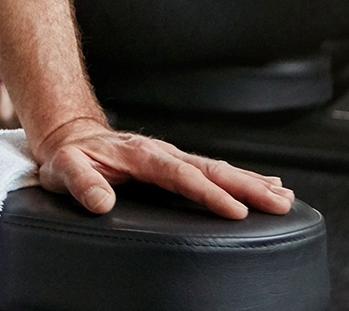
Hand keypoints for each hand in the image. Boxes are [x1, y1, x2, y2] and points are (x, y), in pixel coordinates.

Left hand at [32, 116, 294, 218]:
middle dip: (247, 186)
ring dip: (252, 182)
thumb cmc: (68, 157)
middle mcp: (162, 152)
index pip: (180, 175)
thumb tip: (102, 203)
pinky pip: (215, 169)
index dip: (209, 193)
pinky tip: (267, 186)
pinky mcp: (177, 163)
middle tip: (280, 203)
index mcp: (140, 155)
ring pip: (219, 168)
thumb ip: (82, 184)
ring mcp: (172, 156)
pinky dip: (243, 177)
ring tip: (285, 197)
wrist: (70, 137)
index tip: (236, 210)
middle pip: (211, 169)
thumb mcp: (64, 168)